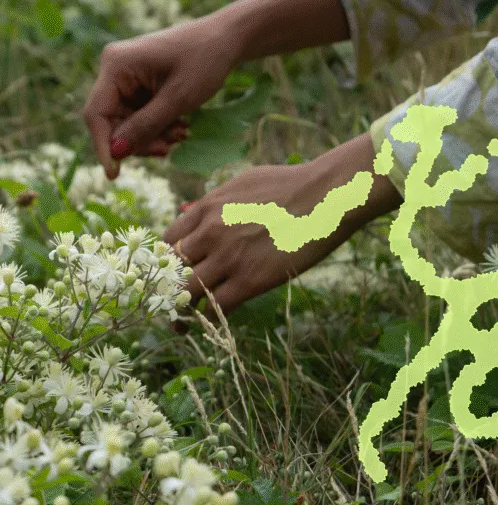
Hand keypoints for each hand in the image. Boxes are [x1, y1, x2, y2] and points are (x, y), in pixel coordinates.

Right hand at [83, 17, 240, 179]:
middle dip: (138, 140)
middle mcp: (115, 70)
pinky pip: (141, 114)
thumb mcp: (178, 99)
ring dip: (153, 135)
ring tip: (182, 134)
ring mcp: (127, 77)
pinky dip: (159, 125)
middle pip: (113, 121)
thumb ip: (146, 126)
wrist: (227, 40)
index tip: (114, 174)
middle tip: (168, 149)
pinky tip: (181, 127)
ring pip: (128, 121)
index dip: (104, 146)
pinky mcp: (140, 84)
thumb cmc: (205, 62)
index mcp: (116, 65)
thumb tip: (116, 153)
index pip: (96, 113)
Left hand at [161, 136, 402, 319]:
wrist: (324, 197)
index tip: (172, 271)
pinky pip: (217, 306)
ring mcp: (229, 258)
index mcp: (206, 208)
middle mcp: (210, 234)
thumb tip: (194, 212)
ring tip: (180, 321)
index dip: (165, 259)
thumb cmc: (291, 184)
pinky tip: (211, 320)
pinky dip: (210, 316)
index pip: (166, 240)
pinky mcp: (251, 280)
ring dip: (183, 308)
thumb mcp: (242, 182)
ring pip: (188, 292)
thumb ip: (214, 201)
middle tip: (169, 302)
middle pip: (171, 269)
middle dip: (167, 286)